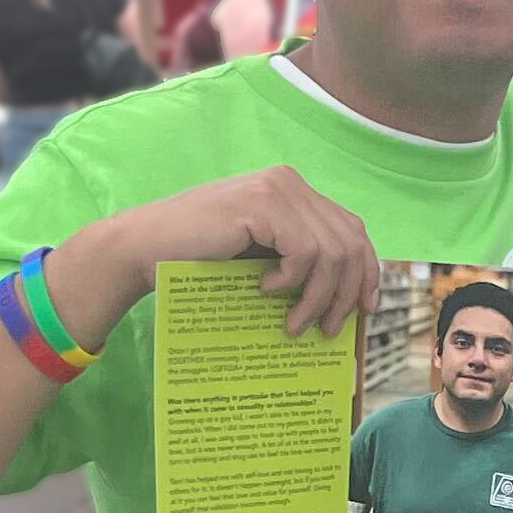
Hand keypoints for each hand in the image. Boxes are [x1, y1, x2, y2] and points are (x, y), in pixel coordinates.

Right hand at [83, 164, 378, 337]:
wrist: (145, 248)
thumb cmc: (201, 259)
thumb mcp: (263, 257)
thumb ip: (300, 260)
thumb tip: (348, 296)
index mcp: (295, 192)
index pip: (352, 230)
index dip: (367, 270)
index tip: (366, 308)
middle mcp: (290, 183)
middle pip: (350, 242)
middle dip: (347, 292)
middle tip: (329, 329)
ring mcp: (277, 190)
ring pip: (331, 252)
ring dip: (318, 297)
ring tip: (294, 324)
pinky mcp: (261, 205)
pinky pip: (304, 251)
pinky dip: (292, 279)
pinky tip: (265, 290)